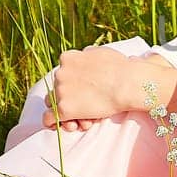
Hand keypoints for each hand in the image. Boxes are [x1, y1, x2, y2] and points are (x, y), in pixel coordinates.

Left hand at [42, 48, 176, 132]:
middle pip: (56, 88)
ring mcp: (60, 91)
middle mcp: (60, 73)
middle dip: (69, 98)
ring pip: (52, 104)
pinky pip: (48, 118)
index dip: (72, 83)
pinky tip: (67, 124)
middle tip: (85, 106)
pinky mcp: (64, 108)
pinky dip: (53, 123)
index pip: (62, 72)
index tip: (83, 90)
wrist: (127, 83)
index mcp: (68, 58)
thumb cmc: (120, 67)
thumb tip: (87, 55)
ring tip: (81, 118)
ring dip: (64, 111)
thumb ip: (88, 55)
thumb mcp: (101, 52)